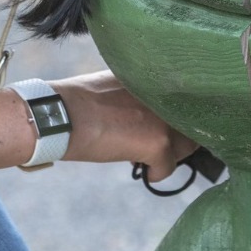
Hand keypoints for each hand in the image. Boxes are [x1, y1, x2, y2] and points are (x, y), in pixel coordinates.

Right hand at [50, 71, 199, 183]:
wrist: (59, 114)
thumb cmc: (75, 102)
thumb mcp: (114, 86)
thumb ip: (137, 95)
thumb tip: (145, 115)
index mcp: (152, 77)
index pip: (184, 98)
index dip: (178, 117)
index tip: (169, 128)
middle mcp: (164, 93)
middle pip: (191, 123)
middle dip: (177, 138)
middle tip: (157, 147)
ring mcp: (163, 118)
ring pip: (186, 146)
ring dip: (169, 155)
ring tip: (145, 156)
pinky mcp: (159, 142)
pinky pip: (168, 167)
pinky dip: (156, 173)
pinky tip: (141, 168)